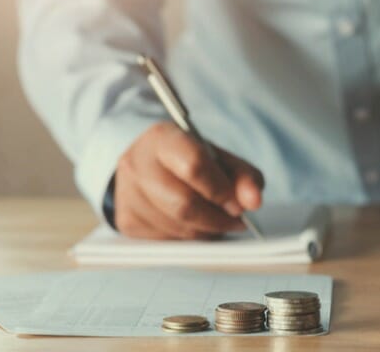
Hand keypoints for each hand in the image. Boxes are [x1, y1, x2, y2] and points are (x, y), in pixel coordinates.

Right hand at [114, 122, 263, 239]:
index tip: (238, 204)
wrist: (148, 165)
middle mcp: (137, 164)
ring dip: (206, 231)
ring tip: (217, 222)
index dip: (221, 190)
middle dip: (217, 219)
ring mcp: (127, 194)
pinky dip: (189, 238)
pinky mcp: (126, 220)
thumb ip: (243, 176)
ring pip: (177, 227)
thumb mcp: (220, 159)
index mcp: (163, 138)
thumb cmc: (189, 160)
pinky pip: (167, 241)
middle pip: (184, 204)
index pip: (194, 166)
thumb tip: (253, 202)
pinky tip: (195, 225)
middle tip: (235, 220)